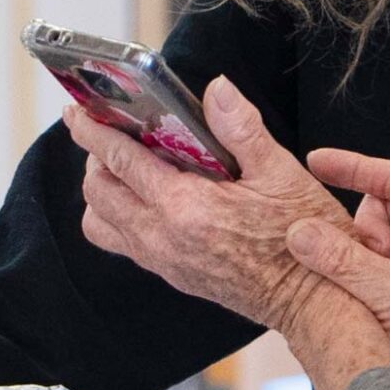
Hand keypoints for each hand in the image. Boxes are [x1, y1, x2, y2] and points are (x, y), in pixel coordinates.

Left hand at [71, 76, 352, 331]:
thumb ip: (241, 128)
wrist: (312, 301)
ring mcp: (163, 261)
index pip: (120, 163)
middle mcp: (162, 239)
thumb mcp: (281, 173)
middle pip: (98, 194)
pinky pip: (123, 243)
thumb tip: (217, 89)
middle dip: (96, 158)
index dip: (93, 133)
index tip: (76, 113)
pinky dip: (119, 216)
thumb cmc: (302, 240)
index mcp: (185, 209)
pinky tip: (151, 198)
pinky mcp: (170, 275)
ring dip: (104, 192)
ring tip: (129, 167)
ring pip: (101, 224)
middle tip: (113, 133)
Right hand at [284, 152, 389, 389]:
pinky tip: (363, 299)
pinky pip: (379, 265)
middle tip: (365, 270)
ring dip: (361, 261)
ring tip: (372, 295)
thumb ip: (340, 258)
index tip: (318, 161)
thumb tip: (300, 230)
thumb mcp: (387, 295)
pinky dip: (363, 276)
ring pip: (376, 240)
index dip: (355, 167)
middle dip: (362, 234)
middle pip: (383, 210)